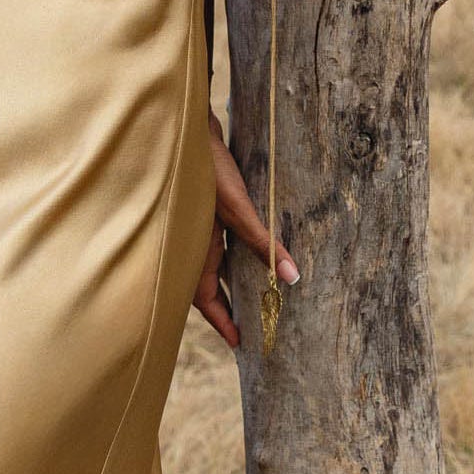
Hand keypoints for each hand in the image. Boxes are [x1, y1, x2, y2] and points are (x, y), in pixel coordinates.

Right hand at [193, 110, 299, 347]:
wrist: (181, 129)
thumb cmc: (206, 168)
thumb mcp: (238, 207)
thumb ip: (262, 242)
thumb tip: (291, 277)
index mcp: (197, 250)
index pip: (207, 300)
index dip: (223, 323)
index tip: (240, 343)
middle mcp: (192, 243)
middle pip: (207, 286)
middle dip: (225, 307)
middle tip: (246, 325)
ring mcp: (195, 227)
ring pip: (210, 263)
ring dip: (227, 280)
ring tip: (248, 293)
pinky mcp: (202, 209)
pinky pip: (214, 242)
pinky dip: (228, 253)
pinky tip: (242, 249)